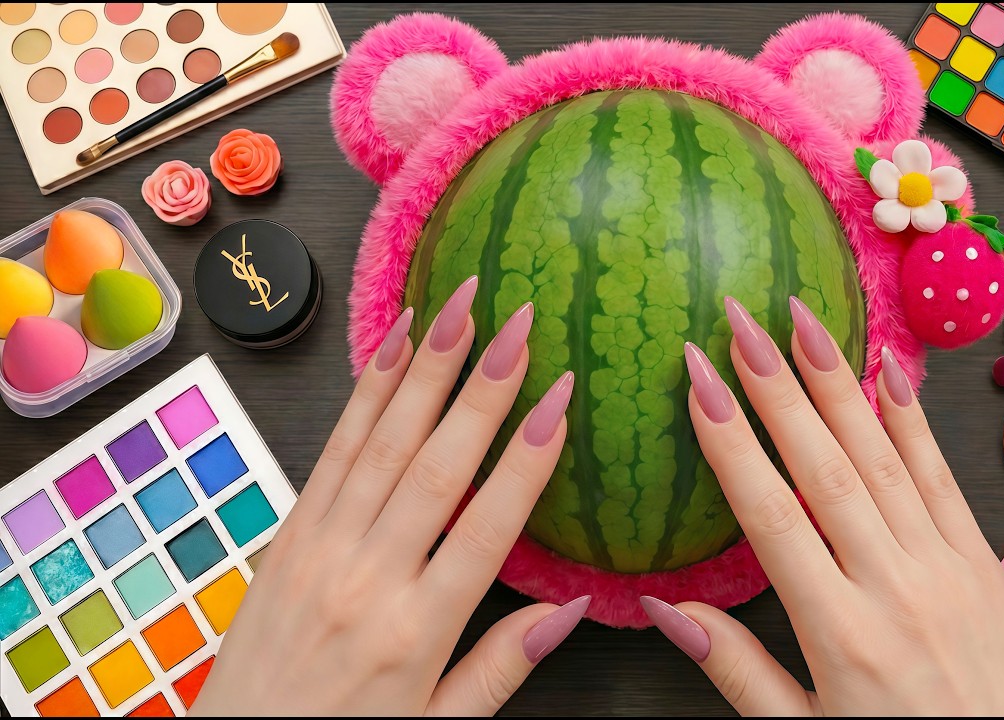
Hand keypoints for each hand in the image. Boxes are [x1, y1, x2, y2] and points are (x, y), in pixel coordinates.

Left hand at [192, 278, 587, 715]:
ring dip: (425, 368)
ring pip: (382, 442)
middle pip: (436, 465)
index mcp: (415, 630)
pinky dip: (366, 392)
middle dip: (483, 387)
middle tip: (520, 322)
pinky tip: (392, 346)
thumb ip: (502, 665)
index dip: (528, 457)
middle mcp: (366, 577)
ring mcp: (321, 547)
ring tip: (459, 307)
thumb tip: (570, 610)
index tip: (561, 398)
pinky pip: (333, 449)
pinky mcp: (290, 532)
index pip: (488, 526)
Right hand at [644, 296, 1003, 715]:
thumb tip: (666, 609)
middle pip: (826, 467)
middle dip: (777, 386)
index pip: (771, 514)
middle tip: (741, 319)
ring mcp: (948, 568)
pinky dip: (914, 421)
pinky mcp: (985, 564)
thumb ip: (737, 669)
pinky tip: (890, 371)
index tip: (697, 379)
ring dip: (839, 383)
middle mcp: (896, 586)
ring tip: (803, 321)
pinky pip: (945, 479)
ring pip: (885, 458)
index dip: (730, 441)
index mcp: (841, 633)